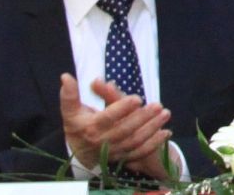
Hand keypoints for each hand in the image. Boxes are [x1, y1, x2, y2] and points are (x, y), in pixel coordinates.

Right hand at [59, 73, 173, 178]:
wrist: (79, 152)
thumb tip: (66, 76)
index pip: (107, 118)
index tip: (137, 98)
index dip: (122, 108)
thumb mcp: (71, 111)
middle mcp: (103, 141)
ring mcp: (114, 151)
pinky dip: (154, 144)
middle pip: (125, 130)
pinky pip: (140, 152)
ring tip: (165, 114)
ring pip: (135, 141)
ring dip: (152, 129)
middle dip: (142, 118)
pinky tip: (167, 132)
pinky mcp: (123, 157)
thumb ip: (70, 95)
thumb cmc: (78, 125)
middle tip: (158, 105)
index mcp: (90, 128)